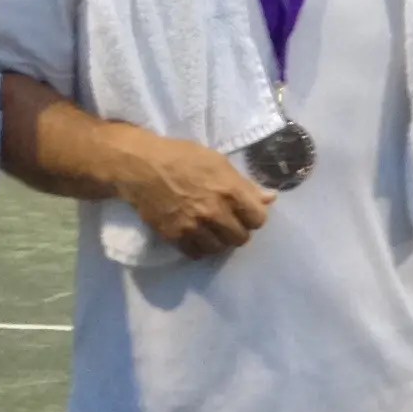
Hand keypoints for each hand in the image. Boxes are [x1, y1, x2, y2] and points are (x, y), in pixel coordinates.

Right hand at [122, 133, 273, 256]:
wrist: (142, 166)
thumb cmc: (182, 157)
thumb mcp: (218, 162)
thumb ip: (245, 184)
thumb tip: (270, 198)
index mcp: (230, 190)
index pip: (258, 219)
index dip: (253, 216)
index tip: (244, 212)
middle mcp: (215, 212)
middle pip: (240, 238)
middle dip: (236, 230)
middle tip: (226, 221)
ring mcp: (194, 226)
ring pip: (219, 248)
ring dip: (218, 241)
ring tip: (210, 230)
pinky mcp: (175, 236)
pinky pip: (196, 254)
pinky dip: (198, 248)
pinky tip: (195, 236)